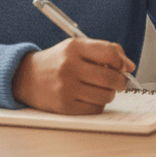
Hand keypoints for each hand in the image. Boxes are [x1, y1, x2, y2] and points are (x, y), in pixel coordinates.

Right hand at [12, 38, 135, 113]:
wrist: (26, 78)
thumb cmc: (58, 61)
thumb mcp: (77, 47)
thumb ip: (105, 51)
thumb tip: (129, 66)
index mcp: (74, 48)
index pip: (109, 53)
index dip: (122, 61)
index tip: (125, 66)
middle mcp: (69, 67)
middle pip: (110, 77)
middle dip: (120, 81)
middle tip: (118, 81)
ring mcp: (66, 88)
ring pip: (105, 95)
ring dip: (110, 93)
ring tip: (102, 89)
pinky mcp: (64, 107)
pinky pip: (95, 109)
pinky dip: (98, 104)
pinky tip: (90, 97)